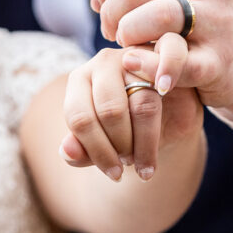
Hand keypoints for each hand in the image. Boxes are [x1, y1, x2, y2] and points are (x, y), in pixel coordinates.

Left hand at [59, 37, 203, 181]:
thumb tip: (67, 153)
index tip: (114, 174)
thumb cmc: (123, 128)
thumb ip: (82, 149)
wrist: (164, 115)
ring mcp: (134, 58)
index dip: (97, 150)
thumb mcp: (101, 141)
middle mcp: (102, 63)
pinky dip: (163, 124)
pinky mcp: (163, 62)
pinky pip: (165, 93)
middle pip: (110, 111)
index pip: (80, 117)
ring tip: (144, 164)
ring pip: (141, 106)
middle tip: (130, 165)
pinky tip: (163, 141)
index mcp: (79, 81)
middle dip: (122, 146)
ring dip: (144, 143)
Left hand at [66, 0, 232, 124]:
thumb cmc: (187, 13)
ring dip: (126, 35)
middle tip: (112, 30)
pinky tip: (134, 66)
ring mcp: (221, 19)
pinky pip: (174, 60)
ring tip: (125, 44)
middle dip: (111, 12)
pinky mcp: (220, 60)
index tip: (102, 4)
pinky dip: (146, 66)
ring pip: (155, 16)